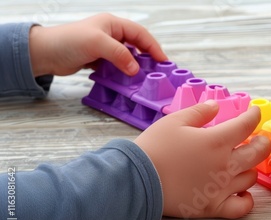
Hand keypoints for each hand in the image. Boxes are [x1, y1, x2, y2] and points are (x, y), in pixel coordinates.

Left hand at [29, 13, 166, 76]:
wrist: (45, 53)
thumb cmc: (68, 41)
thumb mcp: (98, 44)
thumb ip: (120, 55)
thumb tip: (136, 70)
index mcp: (113, 24)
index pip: (140, 34)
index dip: (153, 47)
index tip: (163, 61)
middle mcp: (111, 34)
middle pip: (136, 45)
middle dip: (147, 57)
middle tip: (157, 71)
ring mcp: (105, 47)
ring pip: (128, 57)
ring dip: (135, 67)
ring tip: (144, 78)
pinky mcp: (99, 59)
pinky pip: (118, 66)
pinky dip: (124, 73)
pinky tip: (127, 81)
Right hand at [134, 101, 270, 218]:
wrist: (137, 181)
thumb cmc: (154, 149)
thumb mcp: (174, 121)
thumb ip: (199, 112)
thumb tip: (215, 106)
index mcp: (217, 141)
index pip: (247, 125)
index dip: (254, 116)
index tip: (254, 113)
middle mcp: (225, 165)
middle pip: (259, 153)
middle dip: (263, 143)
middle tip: (259, 140)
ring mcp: (221, 188)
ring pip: (251, 178)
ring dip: (251, 168)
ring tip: (243, 164)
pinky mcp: (213, 207)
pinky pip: (241, 208)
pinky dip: (246, 200)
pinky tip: (242, 193)